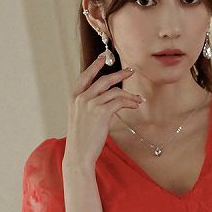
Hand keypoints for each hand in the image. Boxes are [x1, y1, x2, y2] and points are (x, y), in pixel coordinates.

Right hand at [63, 54, 143, 169]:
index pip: (84, 76)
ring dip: (129, 94)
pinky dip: (130, 102)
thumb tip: (109, 99)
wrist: (78, 154)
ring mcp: (91, 104)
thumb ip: (90, 106)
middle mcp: (81, 98)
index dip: (94, 66)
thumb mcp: (81, 118)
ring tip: (138, 98)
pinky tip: (135, 104)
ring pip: (114, 91)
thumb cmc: (81, 140)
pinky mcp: (101, 112)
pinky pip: (119, 101)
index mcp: (74, 98)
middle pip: (103, 80)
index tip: (103, 57)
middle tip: (130, 71)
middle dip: (119, 75)